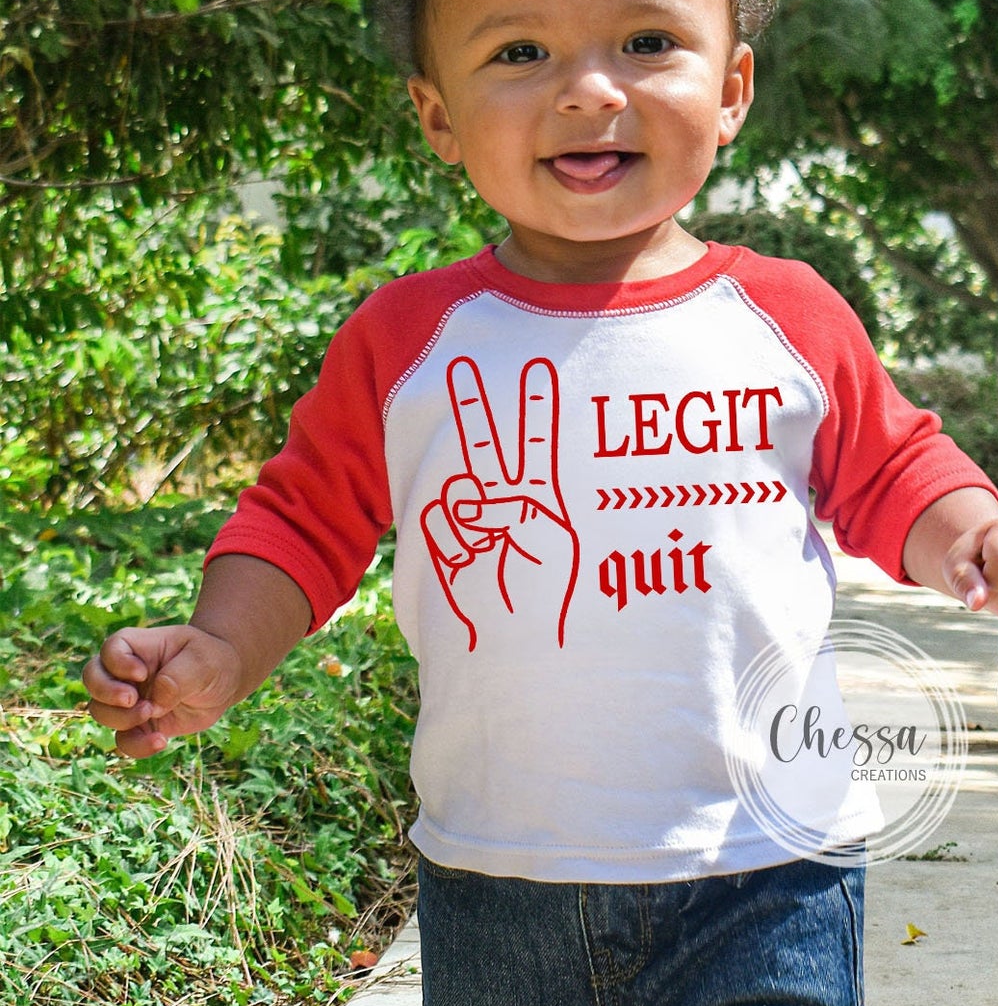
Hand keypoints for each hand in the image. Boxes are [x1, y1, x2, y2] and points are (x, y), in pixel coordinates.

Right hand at [83, 625, 243, 757]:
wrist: (226, 681)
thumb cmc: (212, 660)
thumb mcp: (203, 661)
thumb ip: (177, 677)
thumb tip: (154, 703)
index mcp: (141, 646)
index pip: (111, 648)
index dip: (117, 663)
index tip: (142, 673)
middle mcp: (127, 672)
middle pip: (92, 678)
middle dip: (106, 692)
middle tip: (133, 699)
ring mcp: (130, 699)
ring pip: (100, 711)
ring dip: (121, 719)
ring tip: (152, 713)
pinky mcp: (140, 724)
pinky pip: (123, 740)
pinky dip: (136, 746)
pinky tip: (161, 741)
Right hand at [421, 355, 579, 648]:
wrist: (522, 644)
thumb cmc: (549, 590)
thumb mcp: (547, 533)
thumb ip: (509, 502)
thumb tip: (462, 499)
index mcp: (542, 493)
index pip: (536, 438)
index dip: (535, 403)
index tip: (536, 364)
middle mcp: (506, 499)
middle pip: (485, 441)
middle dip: (471, 403)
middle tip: (457, 361)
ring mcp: (474, 519)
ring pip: (457, 489)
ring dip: (473, 519)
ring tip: (493, 547)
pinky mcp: (445, 541)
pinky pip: (439, 519)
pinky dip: (455, 540)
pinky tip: (472, 561)